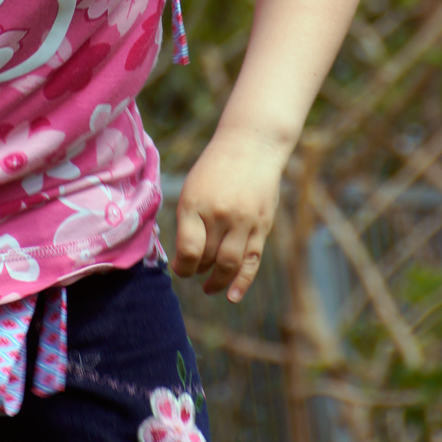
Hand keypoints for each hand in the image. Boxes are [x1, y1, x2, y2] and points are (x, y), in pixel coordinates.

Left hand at [171, 137, 283, 301]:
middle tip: (194, 271)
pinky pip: (251, 261)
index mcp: (196, 203)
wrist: (252, 146)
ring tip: (209, 287)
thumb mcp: (192, 187)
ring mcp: (244, 221)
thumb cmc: (215, 168)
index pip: (188, 249)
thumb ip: (188, 220)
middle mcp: (220, 214)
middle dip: (198, 270)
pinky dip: (242, 281)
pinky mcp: (262, 226)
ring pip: (229, 264)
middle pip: (208, 258)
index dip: (182, 266)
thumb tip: (184, 256)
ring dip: (218, 281)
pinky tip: (232, 295)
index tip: (179, 268)